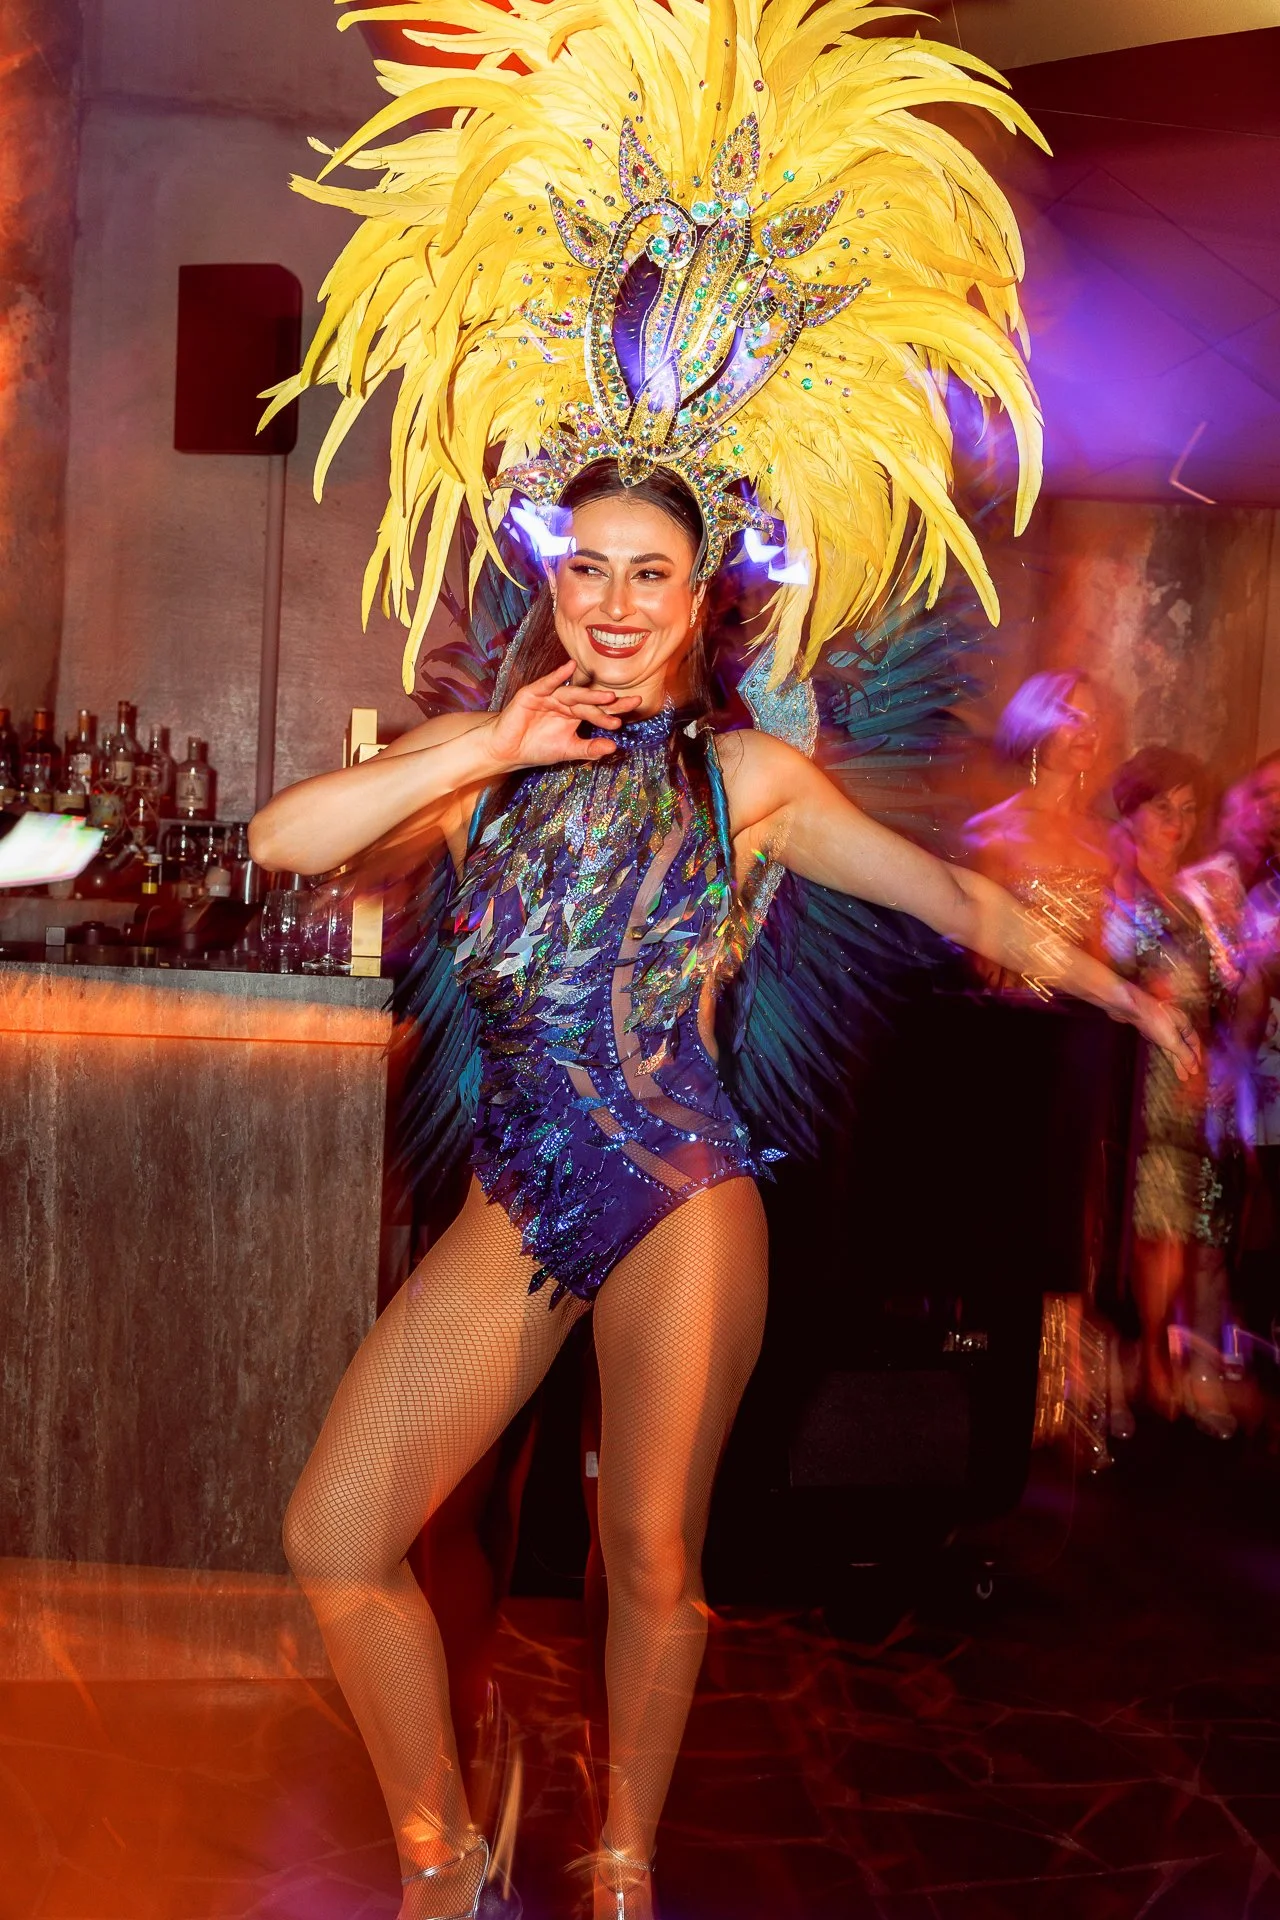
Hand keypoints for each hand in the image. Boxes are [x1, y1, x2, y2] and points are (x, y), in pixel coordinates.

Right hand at [482, 661, 642, 773]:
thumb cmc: (536, 748)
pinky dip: (557, 675)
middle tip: (631, 701)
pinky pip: (547, 684)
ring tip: (608, 697)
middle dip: (609, 701)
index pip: (599, 710)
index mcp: (574, 714)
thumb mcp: (567, 751)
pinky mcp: (532, 694)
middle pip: (590, 700)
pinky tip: (569, 667)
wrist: (508, 750)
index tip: (636, 706)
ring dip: (589, 695)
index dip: (616, 709)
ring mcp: (549, 696)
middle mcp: (564, 702)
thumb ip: (589, 748)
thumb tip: (614, 747)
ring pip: (572, 694)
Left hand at [1128, 986, 1199, 1080]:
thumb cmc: (1153, 1021)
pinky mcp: (1149, 1025)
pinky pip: (1161, 1041)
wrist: (1129, 1005)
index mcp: (1185, 1024)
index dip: (1196, 1057)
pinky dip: (1165, 1050)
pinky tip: (1165, 1054)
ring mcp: (1161, 1024)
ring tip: (1179, 1073)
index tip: (1196, 1071)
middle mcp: (1175, 1023)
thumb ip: (1184, 1055)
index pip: (1194, 1043)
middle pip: (1183, 1045)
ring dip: (1175, 1058)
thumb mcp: (1172, 1041)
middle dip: (1185, 1061)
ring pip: (1172, 1044)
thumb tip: (1196, 1068)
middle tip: (1186, 1077)